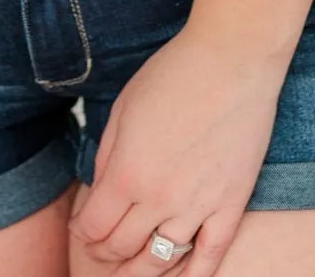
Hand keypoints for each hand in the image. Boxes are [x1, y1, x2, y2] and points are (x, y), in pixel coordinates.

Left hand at [67, 24, 287, 274]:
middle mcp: (159, 199)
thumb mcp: (124, 108)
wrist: (232, 60)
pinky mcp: (231, 205)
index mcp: (127, 173)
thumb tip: (99, 188)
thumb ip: (108, 154)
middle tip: (101, 254)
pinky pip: (210, 257)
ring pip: (161, 260)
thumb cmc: (174, 74)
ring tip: (131, 273)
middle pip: (123, 248)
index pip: (95, 227)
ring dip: (141, 272)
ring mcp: (198, 206)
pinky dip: (192, 275)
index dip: (83, 234)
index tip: (82, 231)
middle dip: (105, 255)